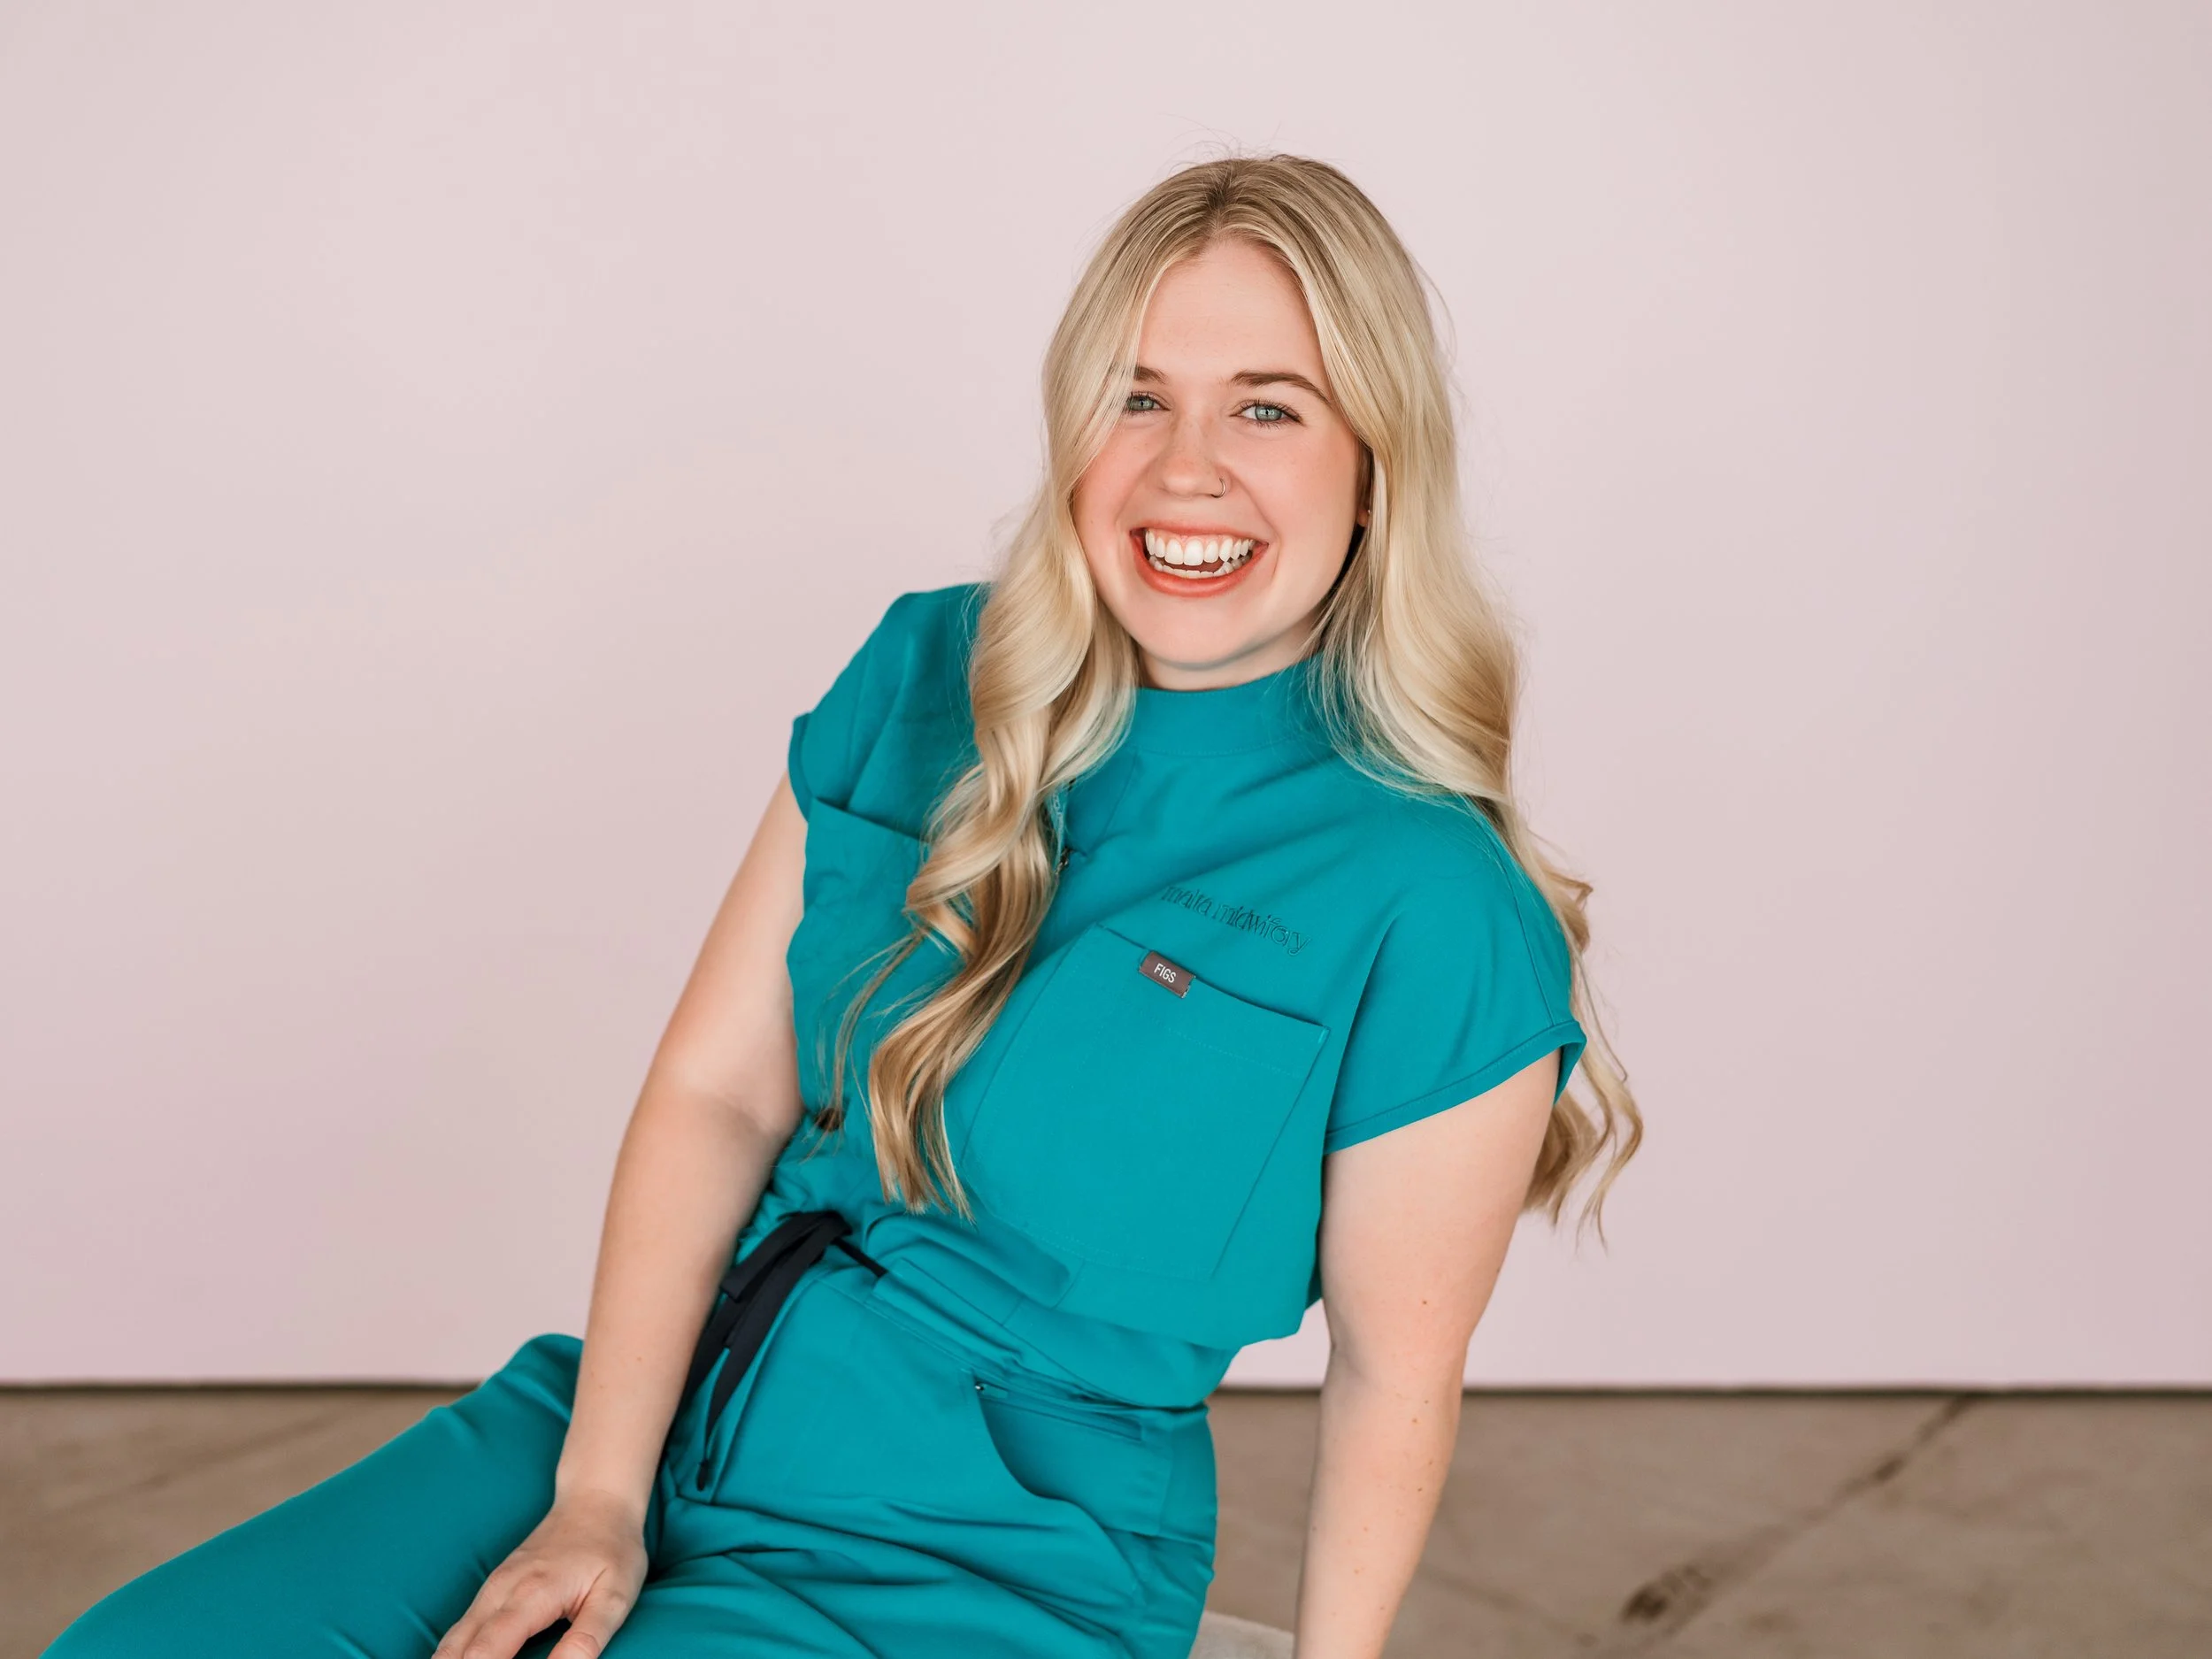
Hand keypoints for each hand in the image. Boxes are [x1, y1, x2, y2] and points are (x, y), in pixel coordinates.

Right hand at [433, 1488, 648, 1658]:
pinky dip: (457, 1655)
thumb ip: (585, 1641)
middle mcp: (499, 1591)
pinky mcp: (491, 1589)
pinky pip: (461, 1631)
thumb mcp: (614, 1597)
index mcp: (530, 1596)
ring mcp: (491, 1588)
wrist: (597, 1501)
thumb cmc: (611, 1549)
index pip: (484, 1654)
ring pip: (452, 1642)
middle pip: (456, 1652)